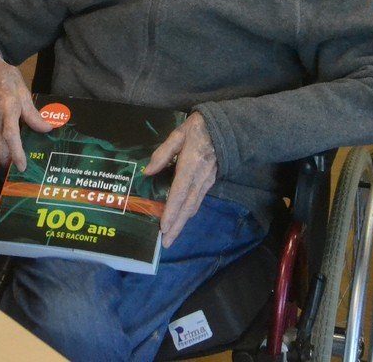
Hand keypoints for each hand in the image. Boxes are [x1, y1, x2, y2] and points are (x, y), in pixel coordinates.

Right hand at [0, 50, 50, 169]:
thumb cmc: (7, 80)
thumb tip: (46, 129)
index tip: (22, 166)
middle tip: (15, 165)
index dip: (16, 153)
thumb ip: (33, 113)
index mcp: (8, 106)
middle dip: (6, 161)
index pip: (10, 135)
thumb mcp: (23, 92)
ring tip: (4, 161)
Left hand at [144, 112, 217, 247]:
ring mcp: (206, 182)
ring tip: (171, 237)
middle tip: (166, 243)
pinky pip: (198, 201)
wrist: (224, 128)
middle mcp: (200, 178)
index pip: (179, 193)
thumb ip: (163, 153)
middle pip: (187, 207)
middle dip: (176, 226)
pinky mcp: (209, 182)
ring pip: (193, 207)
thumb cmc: (197, 129)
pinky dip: (189, 213)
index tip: (164, 227)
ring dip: (182, 223)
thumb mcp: (178, 134)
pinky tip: (182, 219)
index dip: (171, 211)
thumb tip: (148, 171)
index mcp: (190, 166)